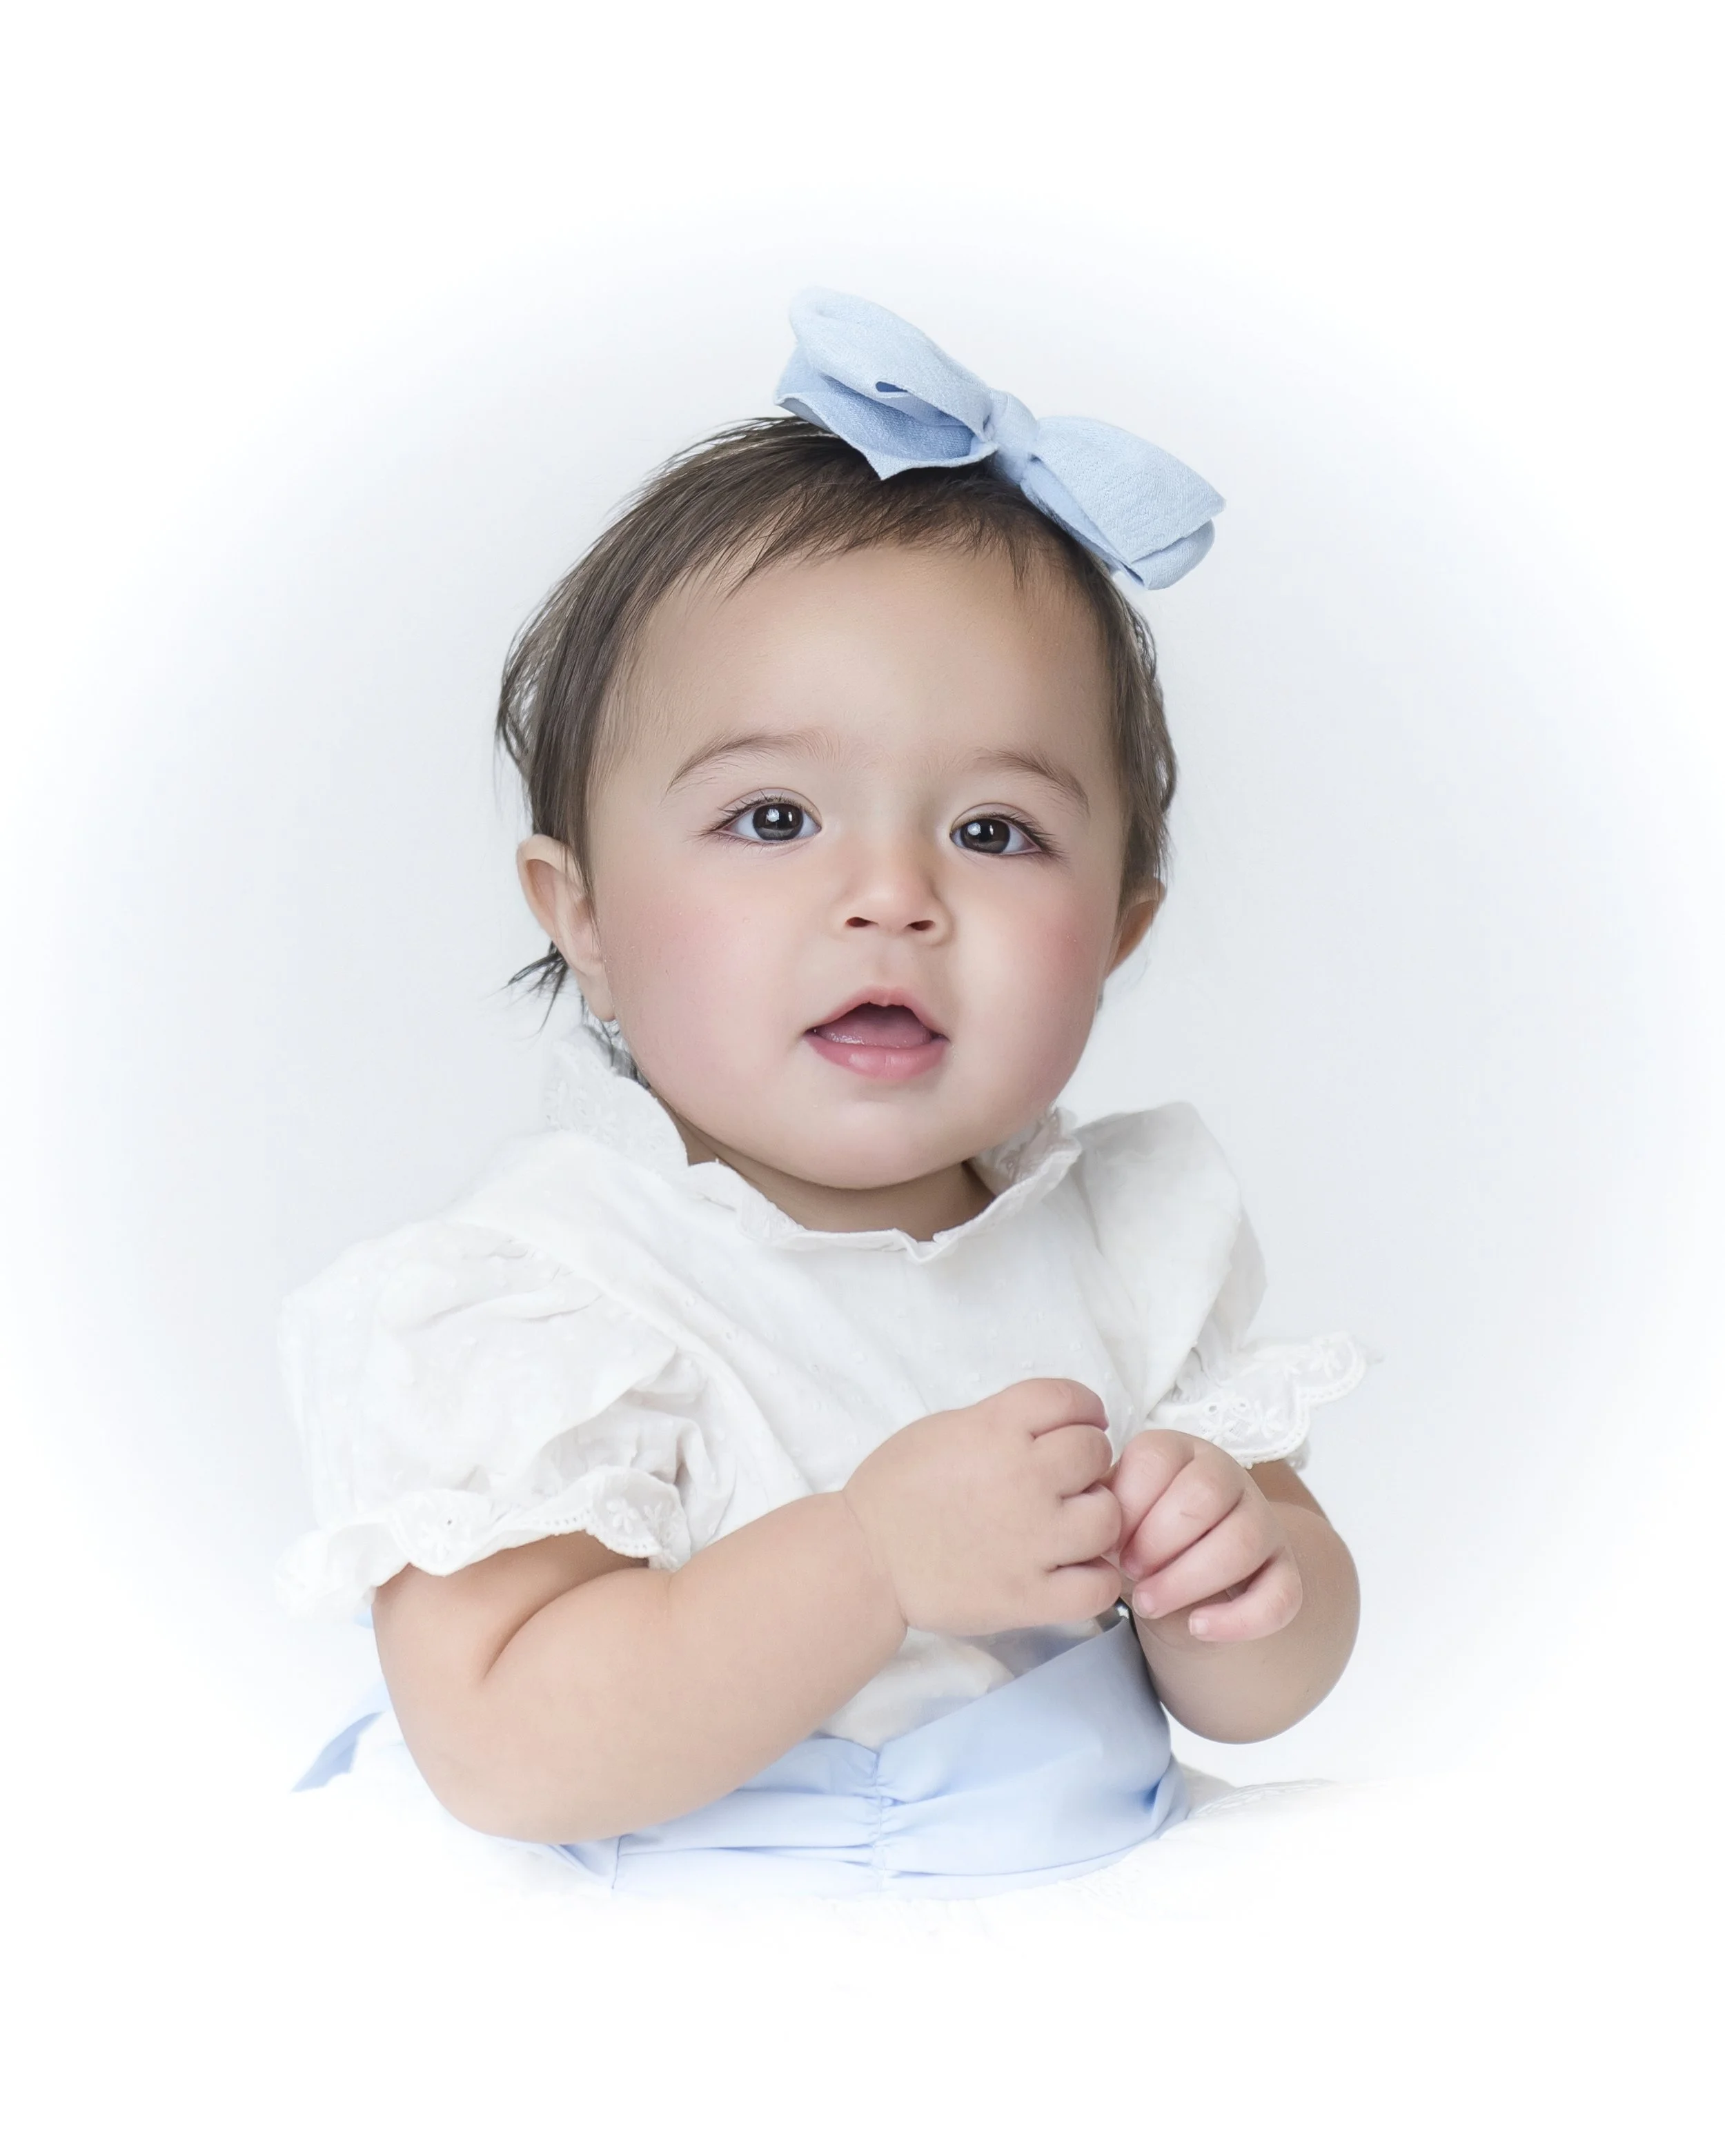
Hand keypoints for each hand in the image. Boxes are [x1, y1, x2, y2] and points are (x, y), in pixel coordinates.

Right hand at [843, 1379, 1123, 1635]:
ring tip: (1070, 1526)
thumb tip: (1055, 1428)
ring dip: (1096, 1517)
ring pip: (1109, 1516)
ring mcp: (1031, 1540)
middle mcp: (1022, 1478)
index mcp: (995, 1429)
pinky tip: (1075, 1570)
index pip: (1072, 1399)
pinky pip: (1100, 1585)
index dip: (1083, 1409)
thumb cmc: (896, 1490)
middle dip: (1085, 1461)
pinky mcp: (1030, 1595)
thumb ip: (1002, 1423)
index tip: (1079, 1424)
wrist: (864, 1559)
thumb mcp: (945, 1430)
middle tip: (1066, 1480)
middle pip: (1095, 1452)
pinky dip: (1096, 1578)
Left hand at [1108, 1429, 1301, 1644]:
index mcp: (1180, 1452)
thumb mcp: (1118, 1510)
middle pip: (1205, 1494)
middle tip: (1129, 1570)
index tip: (1107, 1538)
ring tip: (1148, 1604)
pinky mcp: (1283, 1570)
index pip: (1158, 1457)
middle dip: (1157, 1540)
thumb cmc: (1142, 1531)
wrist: (1192, 1564)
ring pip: (1242, 1542)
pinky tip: (1198, 1627)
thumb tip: (1090, 1528)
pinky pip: (1281, 1594)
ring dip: (1188, 1580)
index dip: (1128, 1503)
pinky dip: (1239, 1618)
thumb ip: (1103, 1508)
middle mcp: (1228, 1477)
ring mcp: (1263, 1522)